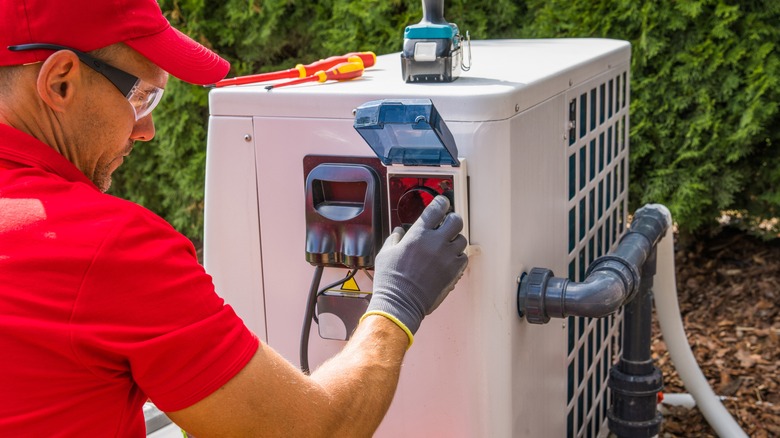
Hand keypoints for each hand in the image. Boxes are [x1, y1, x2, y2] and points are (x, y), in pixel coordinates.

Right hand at [364, 196, 467, 345]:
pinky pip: (463, 258)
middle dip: (452, 220)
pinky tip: (449, 260)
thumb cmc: (390, 279)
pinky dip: (458, 256)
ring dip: (455, 239)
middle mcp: (436, 242)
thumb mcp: (386, 253)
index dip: (441, 202)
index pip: (437, 208)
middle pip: (456, 220)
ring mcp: (447, 257)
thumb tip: (400, 231)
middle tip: (446, 224)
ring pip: (462, 239)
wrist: (400, 303)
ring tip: (446, 245)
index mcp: (418, 234)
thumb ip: (395, 238)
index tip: (442, 202)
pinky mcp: (453, 272)